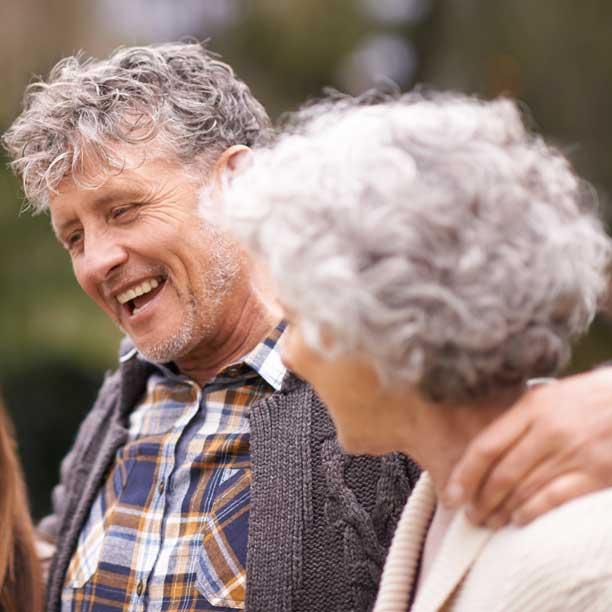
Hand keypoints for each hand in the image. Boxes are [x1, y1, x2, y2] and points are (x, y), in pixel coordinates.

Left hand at [443, 367, 611, 527]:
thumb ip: (518, 417)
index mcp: (532, 408)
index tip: (450, 495)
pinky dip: (532, 513)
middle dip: (481, 500)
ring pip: (525, 490)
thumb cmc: (587, 397)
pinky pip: (555, 499)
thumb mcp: (548, 395)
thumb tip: (485, 445)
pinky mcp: (597, 473)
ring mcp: (574, 453)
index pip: (487, 446)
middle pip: (502, 474)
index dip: (464, 475)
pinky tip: (519, 520)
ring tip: (489, 522)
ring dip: (502, 511)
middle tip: (470, 515)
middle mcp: (548, 431)